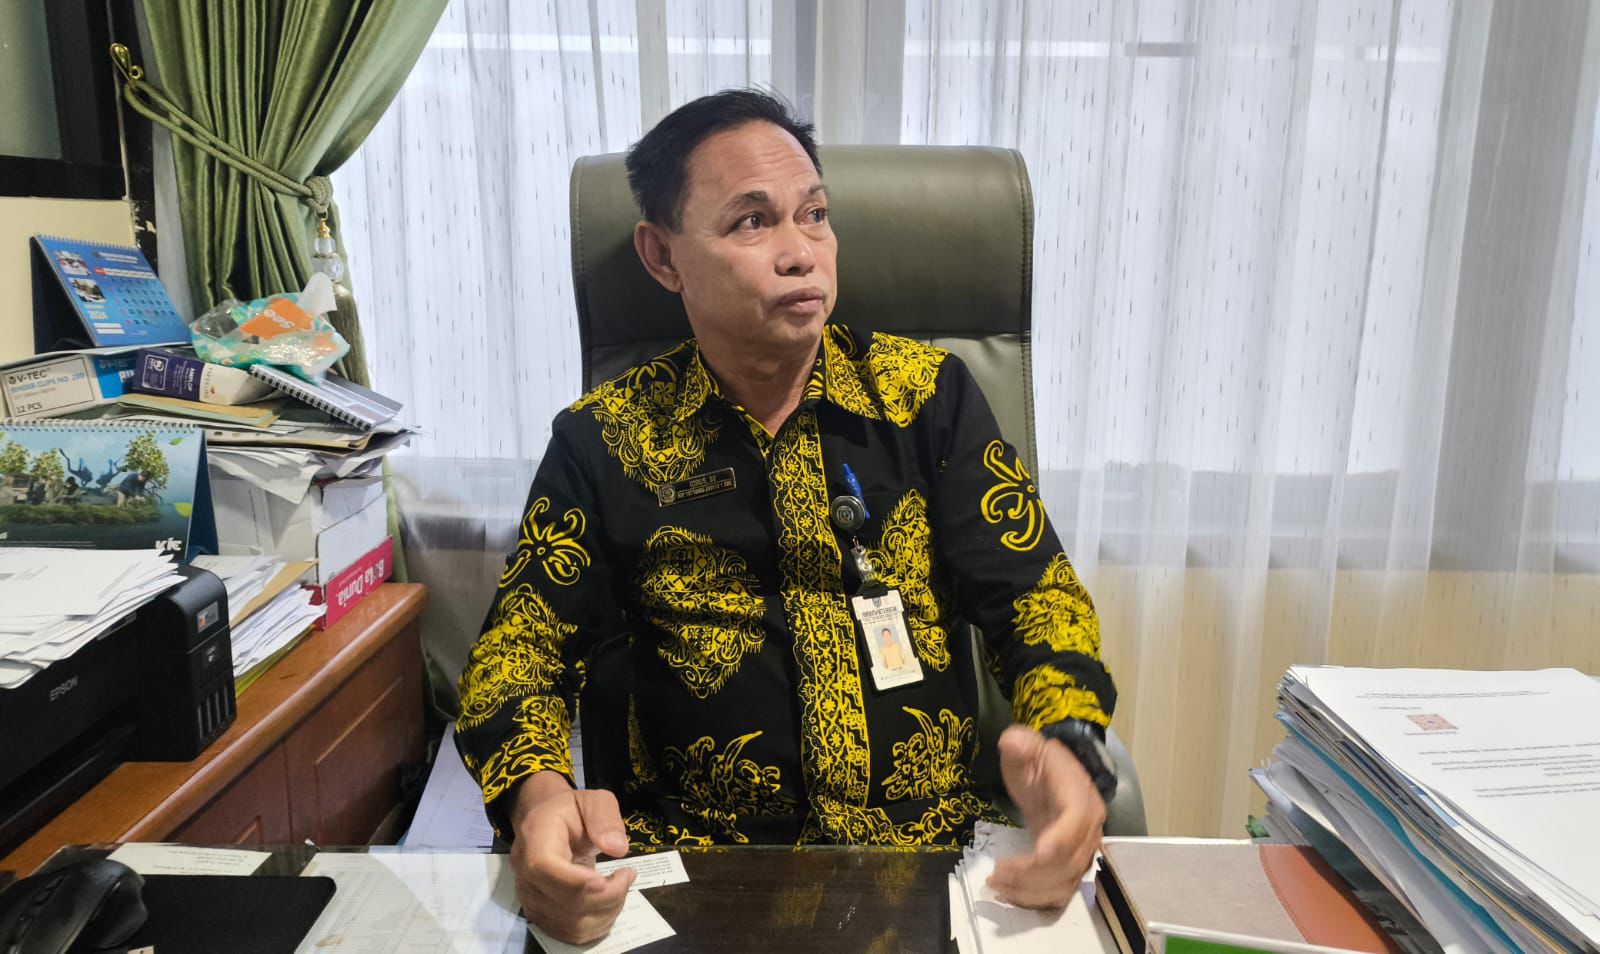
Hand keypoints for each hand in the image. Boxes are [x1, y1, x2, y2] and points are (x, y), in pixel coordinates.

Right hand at [508, 771, 636, 943]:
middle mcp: (525, 874)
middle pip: (562, 901)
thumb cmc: (571, 812)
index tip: (605, 880)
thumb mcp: (593, 800)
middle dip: (606, 895)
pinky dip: (598, 923)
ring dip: (607, 911)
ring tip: (620, 885)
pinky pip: (572, 933)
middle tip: (627, 874)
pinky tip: (609, 901)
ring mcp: (531, 899)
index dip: (574, 880)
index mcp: (534, 838)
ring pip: (570, 923)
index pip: (543, 867)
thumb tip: (617, 848)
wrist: (547, 825)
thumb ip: (605, 817)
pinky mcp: (542, 915)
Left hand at [989, 724, 1105, 908]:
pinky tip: (1010, 894)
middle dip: (1032, 873)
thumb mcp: (1028, 746)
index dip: (1062, 838)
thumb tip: (1011, 741)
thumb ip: (1021, 743)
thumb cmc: (1039, 762)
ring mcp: (1081, 851)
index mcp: (1080, 796)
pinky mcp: (1069, 866)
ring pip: (1064, 883)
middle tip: (996, 874)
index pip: (1077, 820)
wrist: (1054, 775)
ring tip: (996, 885)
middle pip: (1069, 861)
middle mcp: (1089, 829)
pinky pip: (1059, 892)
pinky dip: (1035, 899)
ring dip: (1030, 891)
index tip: (1039, 852)